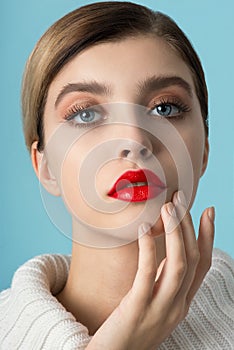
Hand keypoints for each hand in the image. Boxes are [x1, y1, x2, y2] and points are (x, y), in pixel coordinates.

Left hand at [87, 191, 214, 349]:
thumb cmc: (128, 328)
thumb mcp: (153, 304)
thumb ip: (162, 282)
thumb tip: (163, 252)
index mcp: (181, 303)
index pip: (202, 265)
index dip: (207, 237)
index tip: (208, 211)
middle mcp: (177, 306)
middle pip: (192, 259)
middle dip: (189, 225)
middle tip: (181, 198)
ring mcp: (160, 309)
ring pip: (178, 264)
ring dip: (175, 232)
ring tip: (167, 206)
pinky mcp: (138, 308)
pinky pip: (148, 274)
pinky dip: (149, 248)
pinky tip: (143, 228)